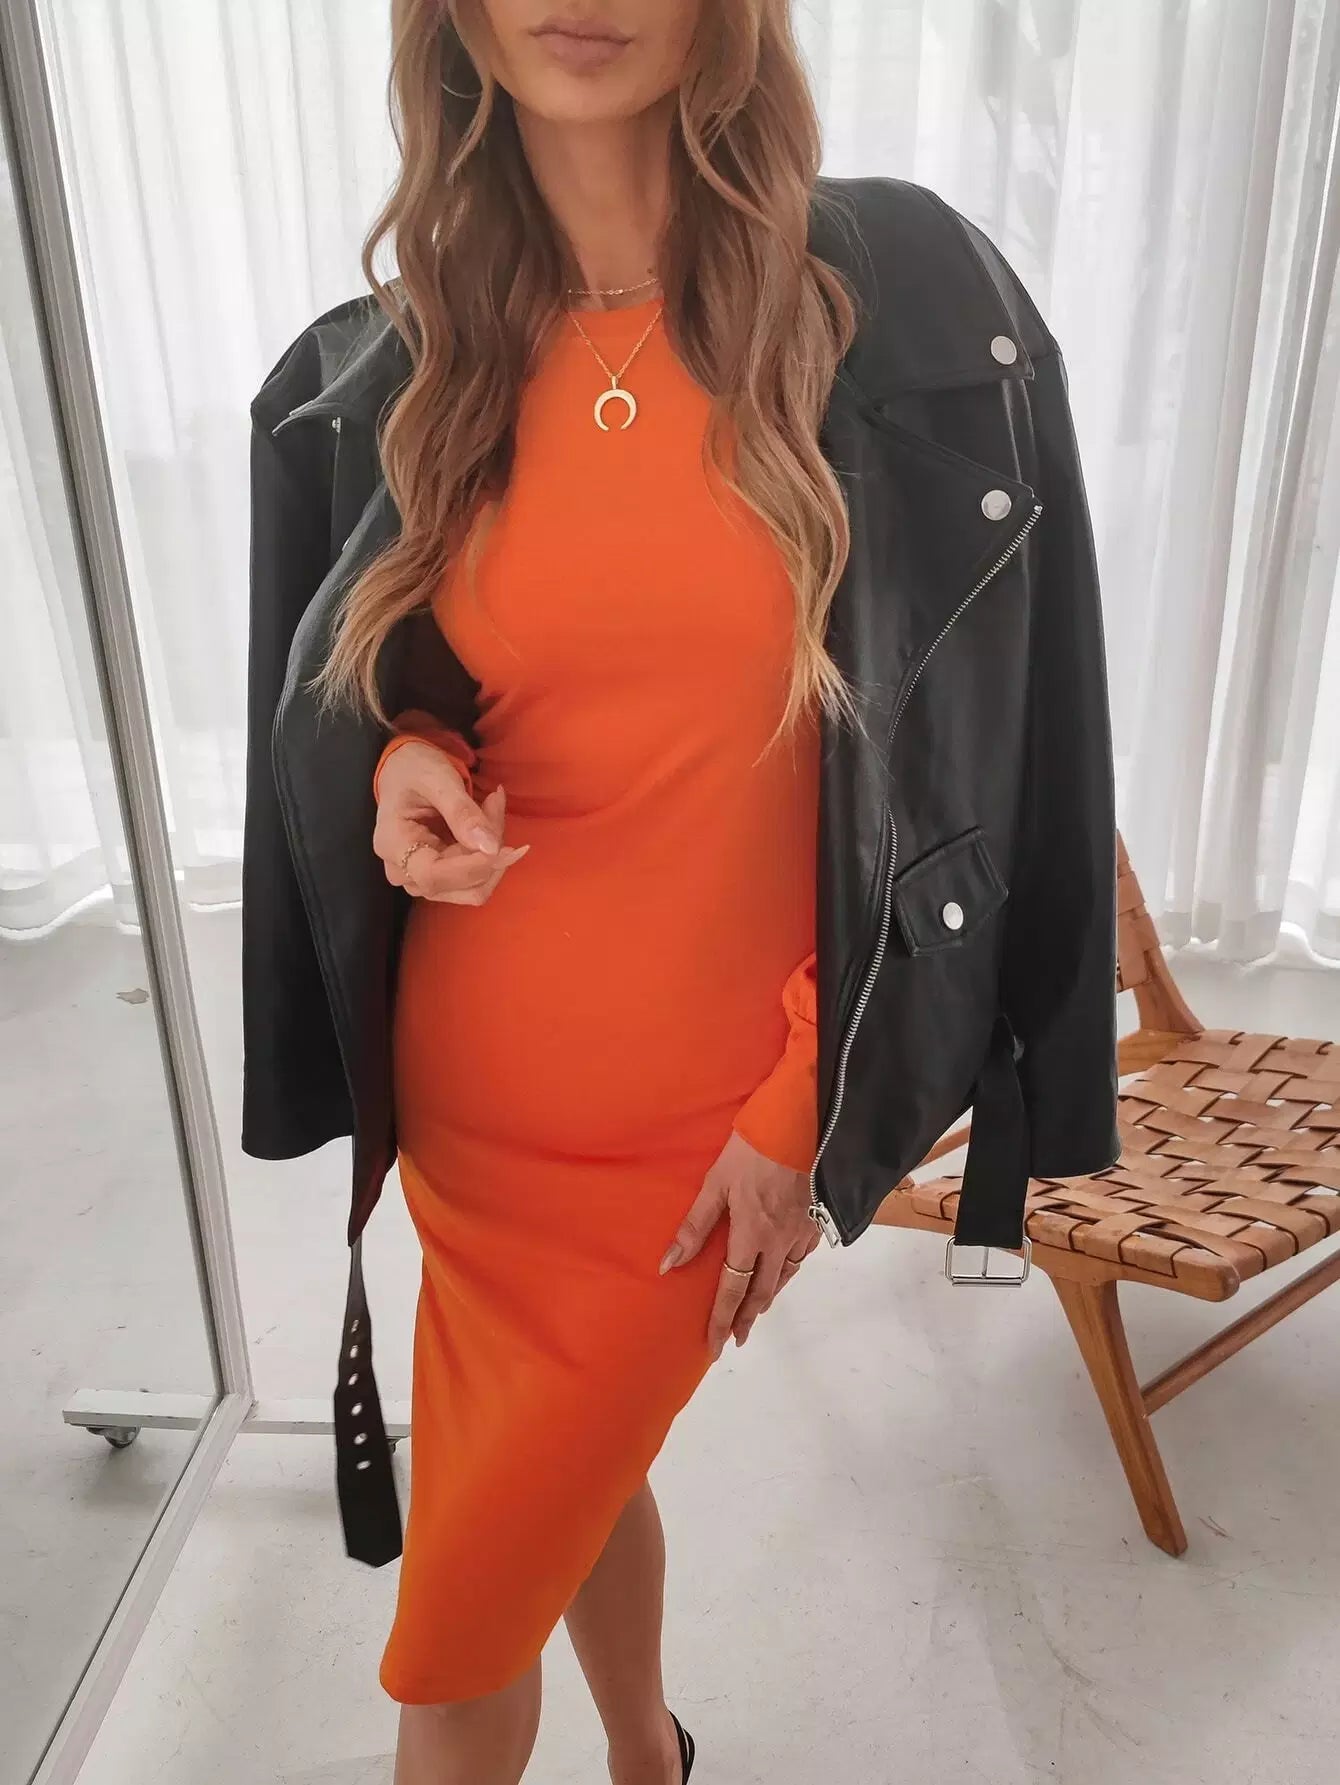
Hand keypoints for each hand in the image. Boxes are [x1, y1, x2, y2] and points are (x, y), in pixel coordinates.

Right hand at [373, 739, 528, 904]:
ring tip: (493, 807)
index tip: (506, 848)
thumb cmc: (413, 769)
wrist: (405, 770)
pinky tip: (490, 821)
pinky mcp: (440, 879)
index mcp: (392, 844)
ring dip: (494, 854)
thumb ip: (463, 813)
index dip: (472, 868)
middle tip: (497, 803)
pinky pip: (476, 880)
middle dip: (490, 853)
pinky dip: (491, 854)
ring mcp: (421, 879)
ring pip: (473, 889)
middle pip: (458, 885)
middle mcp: (402, 871)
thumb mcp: (437, 779)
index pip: (433, 876)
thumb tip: (490, 848)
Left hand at [659, 1129, 818, 1356]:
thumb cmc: (754, 1149)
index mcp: (751, 1234)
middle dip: (747, 1318)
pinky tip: (784, 1271)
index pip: (733, 1289)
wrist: (804, 1125)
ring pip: (785, 1276)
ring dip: (768, 1298)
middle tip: (737, 1339)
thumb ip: (695, 1225)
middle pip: (762, 1291)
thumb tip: (668, 1264)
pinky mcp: (817, 1218)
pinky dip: (789, 1272)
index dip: (722, 1320)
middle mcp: (779, 1241)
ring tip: (757, 1311)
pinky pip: (802, 1257)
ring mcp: (802, 1231)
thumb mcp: (717, 1182)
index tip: (715, 1347)